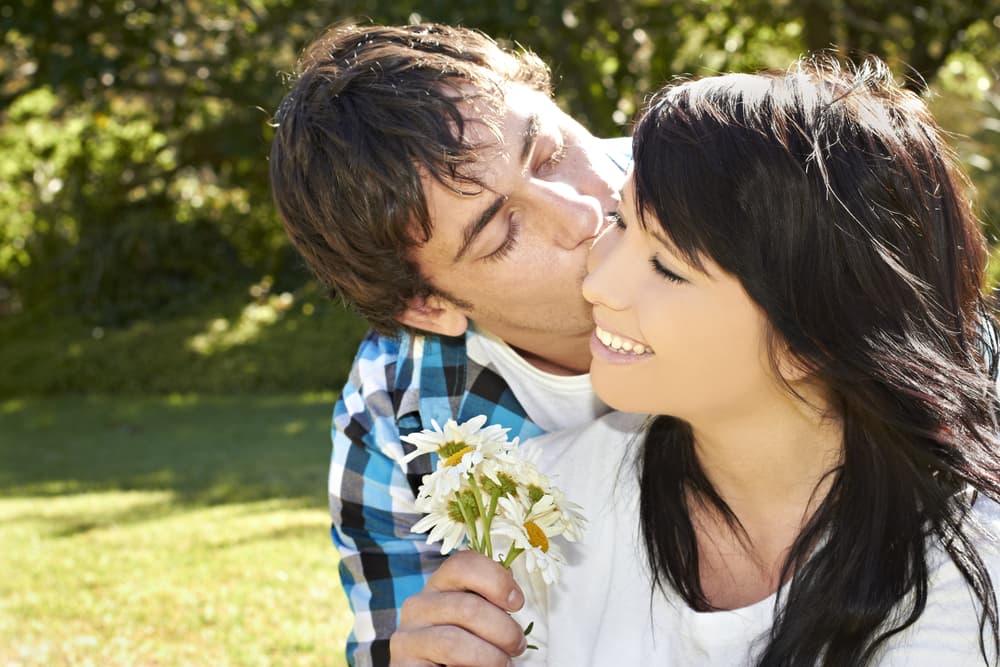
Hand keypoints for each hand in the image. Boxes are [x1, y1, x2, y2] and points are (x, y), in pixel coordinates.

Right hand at [389, 550, 527, 665]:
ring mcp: (407, 636)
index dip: (495, 579)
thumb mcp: (479, 620)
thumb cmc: (467, 648)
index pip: (462, 564)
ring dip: (490, 656)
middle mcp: (418, 605)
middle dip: (503, 629)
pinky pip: (445, 662)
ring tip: (505, 664)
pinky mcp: (404, 664)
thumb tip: (512, 593)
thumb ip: (490, 603)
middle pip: (466, 606)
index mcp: (439, 586)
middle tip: (517, 645)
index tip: (517, 602)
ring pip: (454, 641)